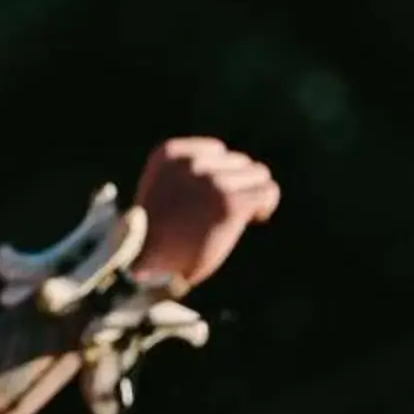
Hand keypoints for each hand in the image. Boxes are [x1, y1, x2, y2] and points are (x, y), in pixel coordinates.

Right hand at [131, 138, 280, 291]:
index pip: (217, 151)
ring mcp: (213, 181)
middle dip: (238, 186)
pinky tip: (255, 219)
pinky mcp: (231, 202)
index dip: (224, 175)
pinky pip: (268, 192)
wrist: (145, 261)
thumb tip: (227, 167)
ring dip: (254, 194)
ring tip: (240, 217)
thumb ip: (187, 176)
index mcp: (172, 154)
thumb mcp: (165, 191)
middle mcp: (193, 162)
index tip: (215, 200)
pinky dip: (266, 205)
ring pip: (258, 174)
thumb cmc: (155, 234)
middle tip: (225, 215)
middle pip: (240, 162)